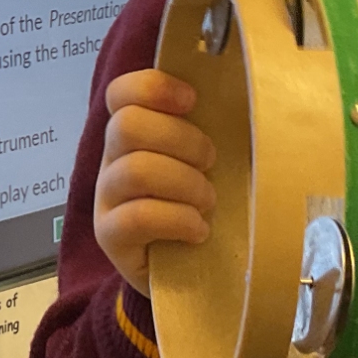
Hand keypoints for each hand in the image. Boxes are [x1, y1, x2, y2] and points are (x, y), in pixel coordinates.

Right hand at [92, 69, 216, 294]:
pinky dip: (177, 220)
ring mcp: (108, 198)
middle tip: (210, 162)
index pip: (122, 93)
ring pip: (134, 170)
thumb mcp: (217, 159)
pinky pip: (136, 217)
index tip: (192, 101)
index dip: (154, 88)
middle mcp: (113, 159)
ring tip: (207, 202)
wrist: (201, 270)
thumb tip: (250, 92)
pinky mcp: (110, 236)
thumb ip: (217, 125)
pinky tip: (197, 230)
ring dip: (185, 184)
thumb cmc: (211, 204)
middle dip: (181, 140)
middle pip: (127, 125)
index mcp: (137, 132)